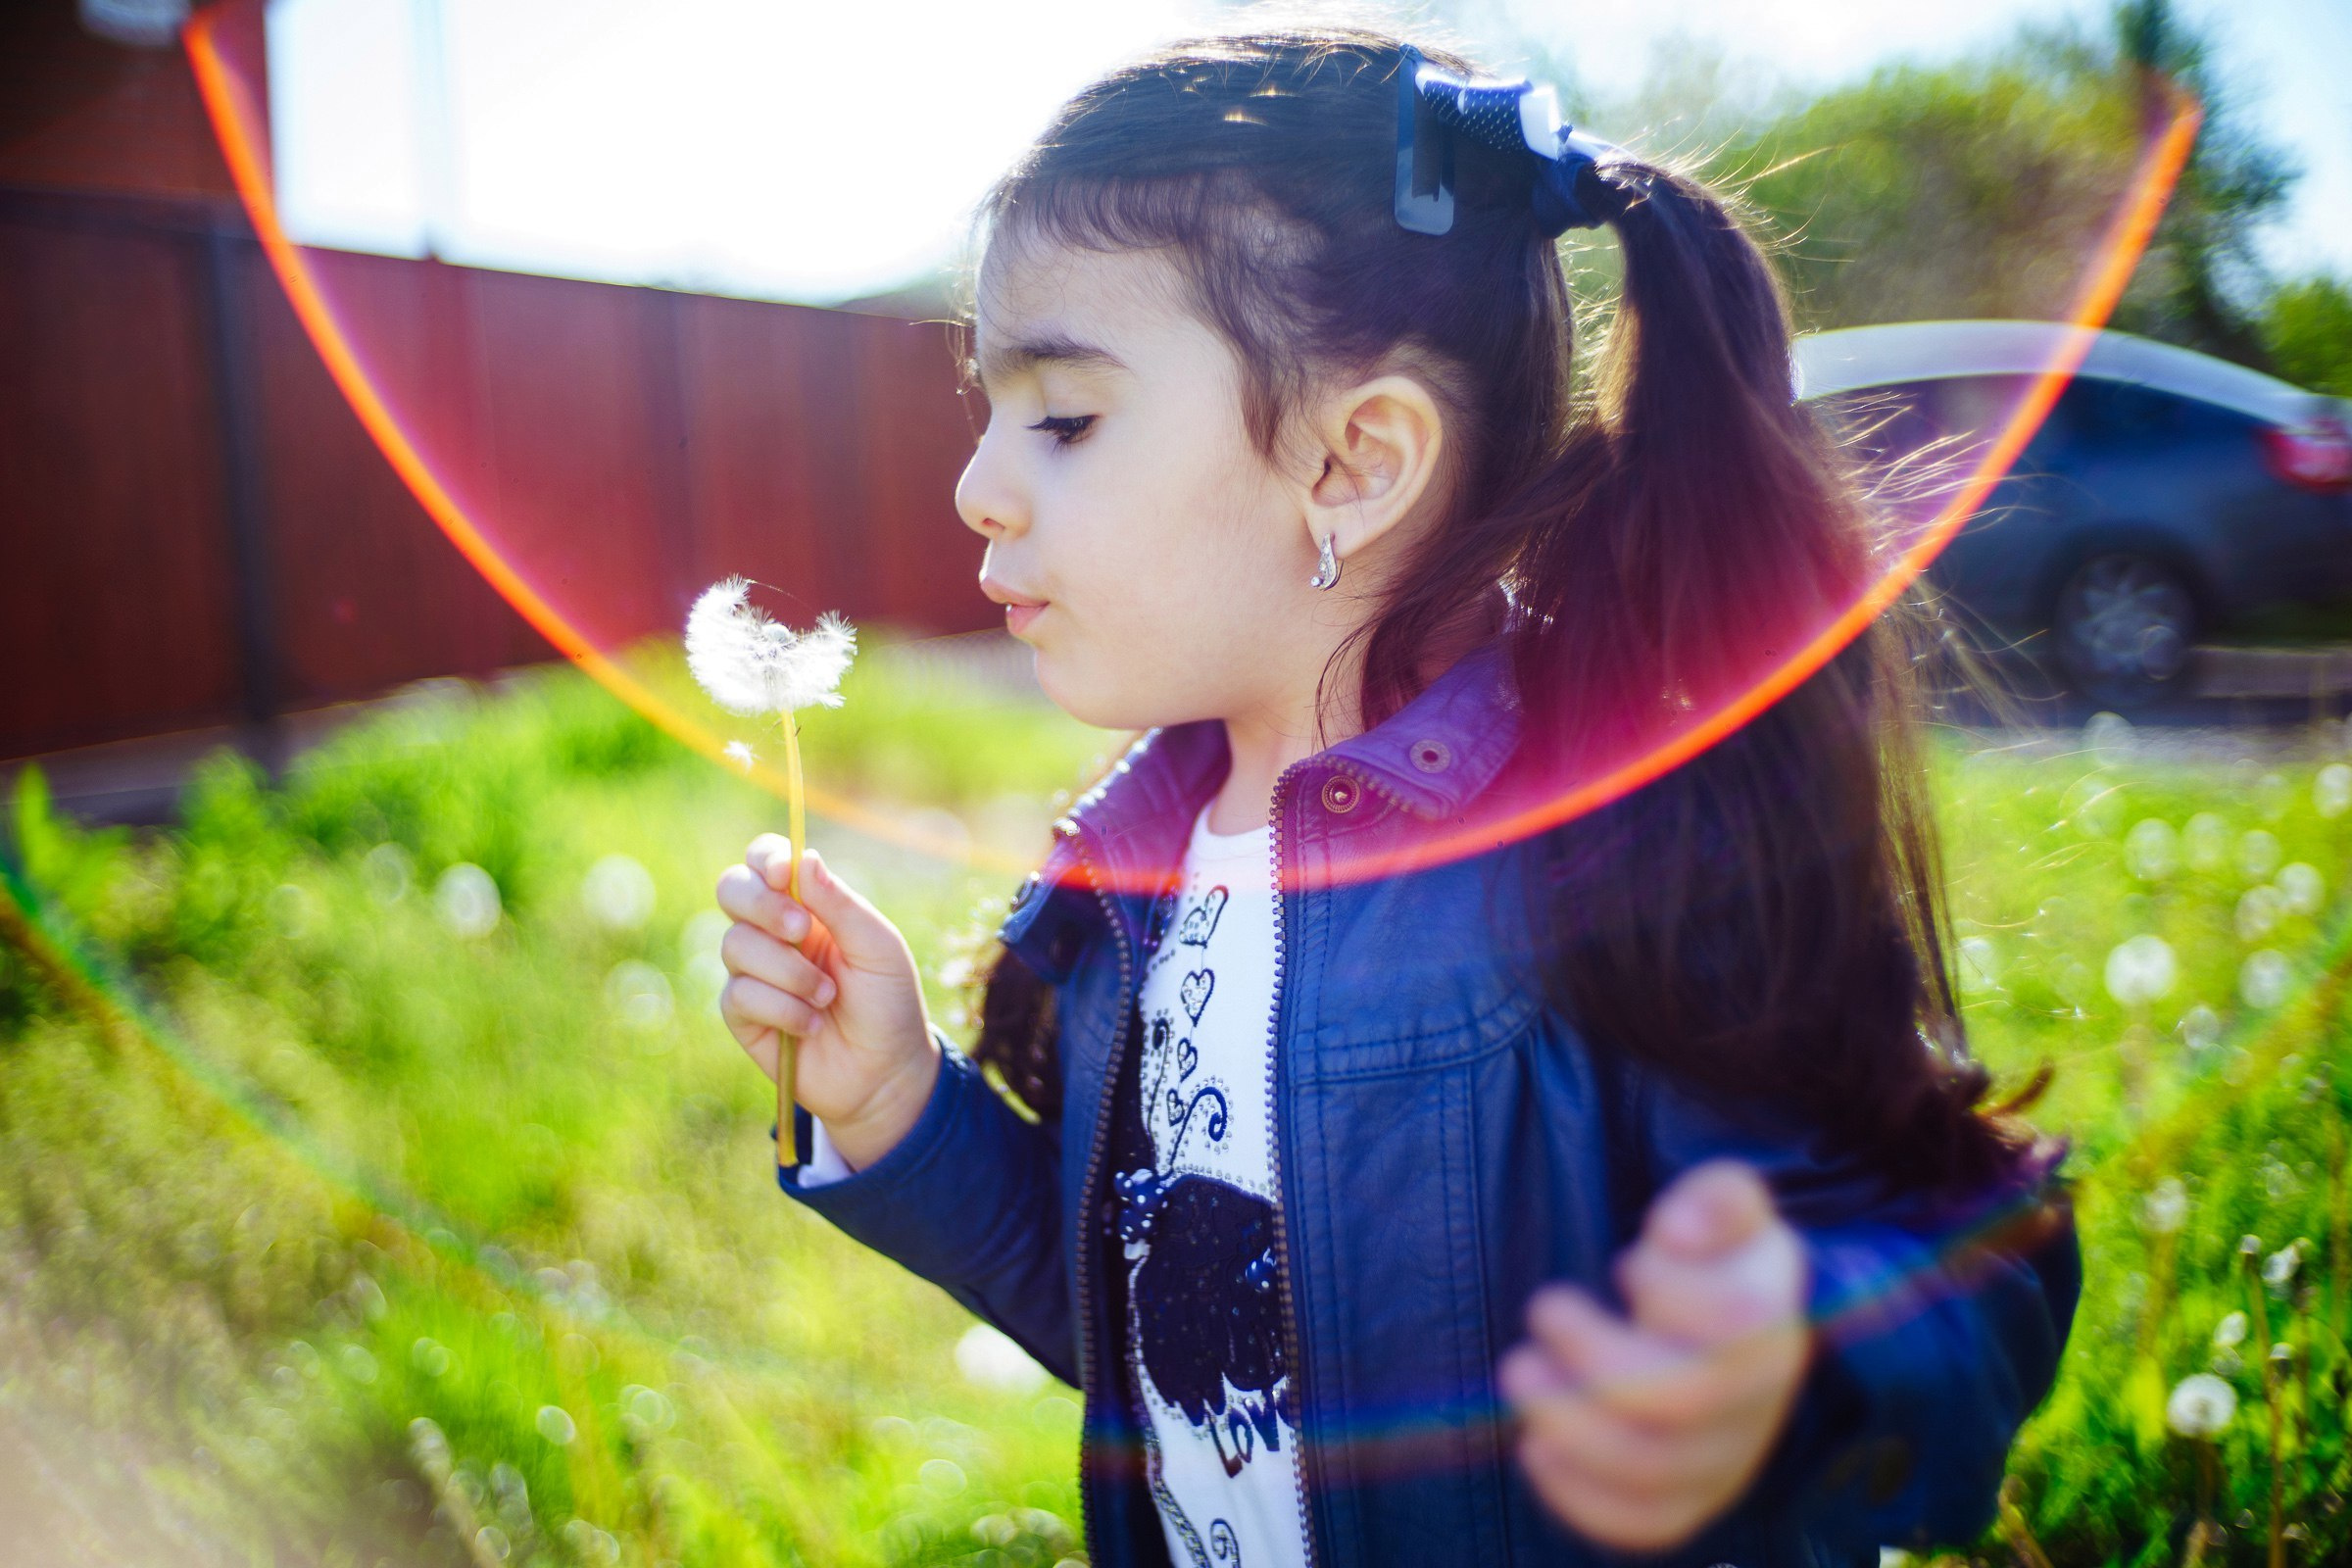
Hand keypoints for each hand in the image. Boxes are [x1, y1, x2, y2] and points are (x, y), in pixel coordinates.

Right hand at [714, 834, 938, 1168]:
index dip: (766, 858)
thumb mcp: (878, 948)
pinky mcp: (742, 1015)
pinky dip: (781, 1008)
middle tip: (802, 930)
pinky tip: (810, 1025)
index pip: (766, 861)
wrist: (884, 1074)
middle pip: (731, 889)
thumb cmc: (888, 1004)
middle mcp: (774, 932)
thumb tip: (803, 857)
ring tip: (827, 996)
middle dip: (762, 904)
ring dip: (788, 971)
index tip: (784, 874)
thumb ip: (841, 904)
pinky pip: (739, 994)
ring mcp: (754, 972)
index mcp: (809, 906)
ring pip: (736, 945)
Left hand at [1496, 1158, 1812, 1552]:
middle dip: (1593, 1357)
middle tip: (1542, 1311)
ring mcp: (1726, 1463)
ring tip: (1520, 1372)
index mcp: (1770, 1327)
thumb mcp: (1727, 1212)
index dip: (1669, 1292)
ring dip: (1568, 1423)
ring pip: (1652, 1471)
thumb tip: (1677, 1230)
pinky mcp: (1690, 1503)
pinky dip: (1579, 1496)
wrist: (1730, 1335)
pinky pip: (1643, 1523)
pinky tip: (1536, 1448)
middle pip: (1681, 1402)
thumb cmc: (1715, 1265)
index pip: (1732, 1325)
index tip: (1629, 1263)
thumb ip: (1718, 1199)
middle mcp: (1759, 1407)